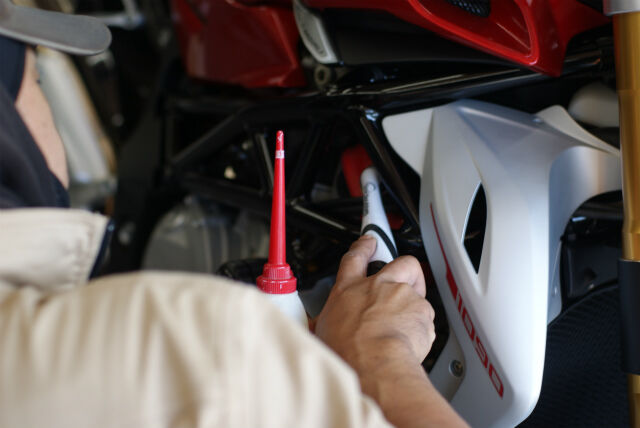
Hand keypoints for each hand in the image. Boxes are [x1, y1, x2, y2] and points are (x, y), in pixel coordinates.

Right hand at [314, 235, 435, 374]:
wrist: (373, 362)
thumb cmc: (347, 351)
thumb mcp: (323, 333)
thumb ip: (325, 323)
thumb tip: (316, 328)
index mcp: (348, 290)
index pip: (355, 258)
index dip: (364, 247)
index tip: (369, 242)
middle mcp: (377, 287)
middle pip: (400, 263)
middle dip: (406, 268)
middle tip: (406, 278)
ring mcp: (401, 295)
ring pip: (418, 291)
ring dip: (415, 306)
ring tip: (407, 326)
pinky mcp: (421, 309)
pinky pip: (426, 316)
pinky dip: (422, 327)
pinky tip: (412, 340)